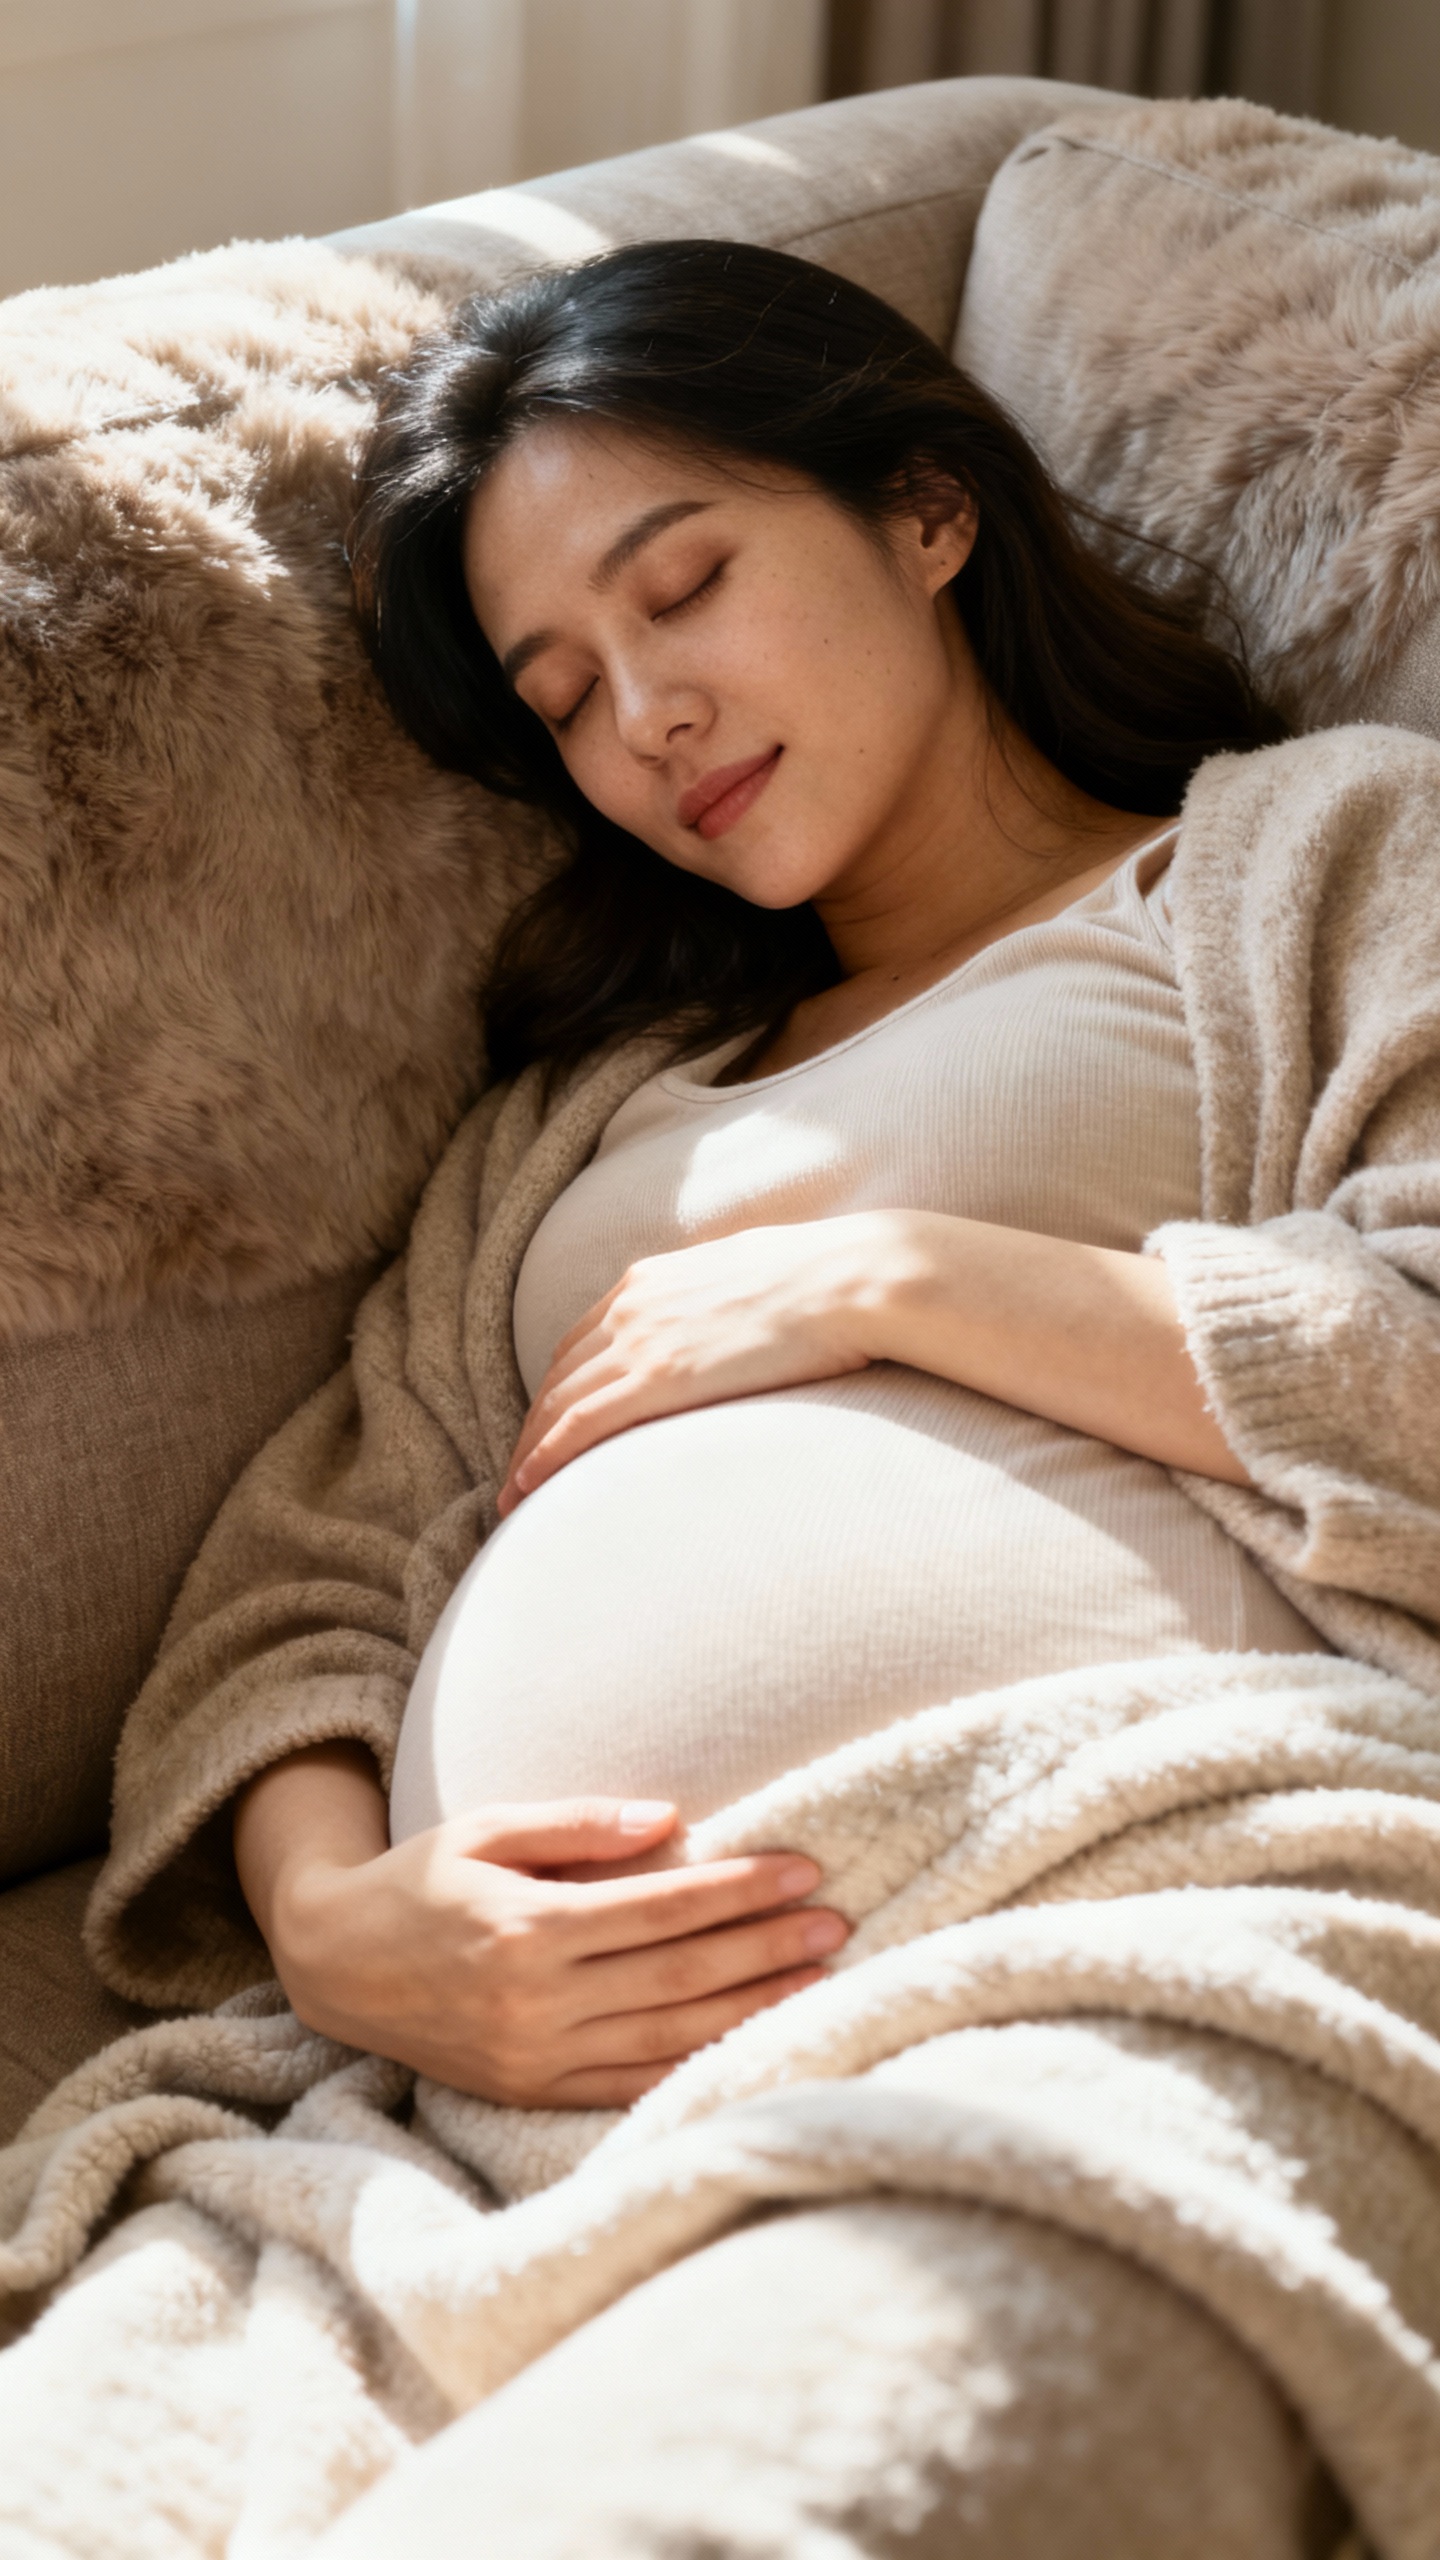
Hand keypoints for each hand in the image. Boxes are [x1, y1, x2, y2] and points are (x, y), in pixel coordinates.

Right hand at [250, 1768, 847, 2107]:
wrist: (337, 1966)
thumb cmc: (421, 1881)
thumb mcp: (487, 1828)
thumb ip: (578, 1825)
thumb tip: (670, 1819)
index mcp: (526, 1928)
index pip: (662, 1910)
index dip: (739, 1891)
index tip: (803, 1870)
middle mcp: (536, 2002)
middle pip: (680, 1975)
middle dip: (766, 1947)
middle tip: (836, 1923)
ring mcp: (537, 2057)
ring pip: (669, 2036)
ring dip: (752, 2008)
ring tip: (817, 1980)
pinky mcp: (534, 2093)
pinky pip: (633, 2086)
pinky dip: (698, 2066)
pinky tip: (754, 2044)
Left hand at [499, 1214, 895, 1512]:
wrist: (851, 1279)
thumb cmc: (824, 1280)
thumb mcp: (750, 1278)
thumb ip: (718, 1305)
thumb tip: (731, 1331)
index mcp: (650, 1280)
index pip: (582, 1342)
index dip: (559, 1388)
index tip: (548, 1425)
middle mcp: (631, 1306)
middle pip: (559, 1376)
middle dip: (534, 1425)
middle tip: (519, 1470)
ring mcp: (640, 1340)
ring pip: (558, 1404)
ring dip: (528, 1451)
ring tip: (514, 1494)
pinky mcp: (657, 1378)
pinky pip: (579, 1425)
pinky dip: (544, 1456)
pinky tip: (527, 1485)